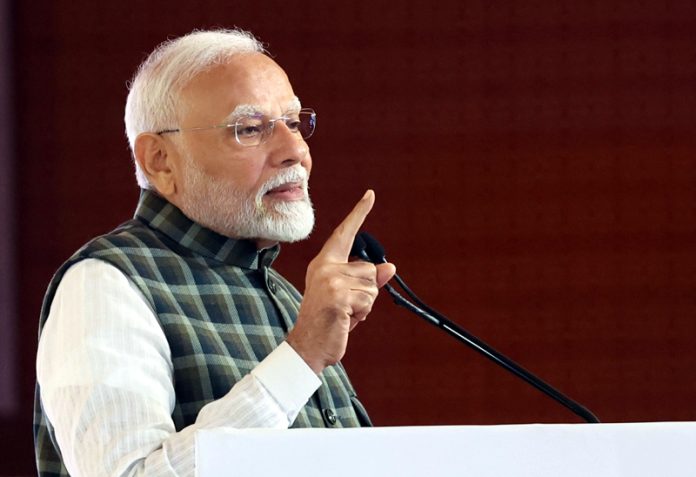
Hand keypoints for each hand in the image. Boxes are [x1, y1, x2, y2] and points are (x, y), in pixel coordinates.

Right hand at [286, 190, 395, 373]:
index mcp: (325, 263)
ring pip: (372, 286)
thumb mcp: (349, 296)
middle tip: (346, 308)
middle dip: (366, 292)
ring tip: (344, 314)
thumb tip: (390, 266)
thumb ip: (367, 280)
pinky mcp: (338, 295)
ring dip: (365, 305)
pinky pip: (368, 300)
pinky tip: (344, 320)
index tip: (370, 195)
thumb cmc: (329, 321)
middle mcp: (325, 267)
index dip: (359, 213)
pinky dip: (362, 314)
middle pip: (369, 269)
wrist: (308, 345)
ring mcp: (331, 280)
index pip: (345, 234)